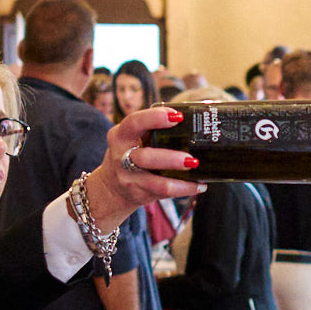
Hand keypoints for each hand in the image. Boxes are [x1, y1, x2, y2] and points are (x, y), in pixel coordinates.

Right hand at [89, 106, 204, 223]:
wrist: (112, 186)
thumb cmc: (131, 152)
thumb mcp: (133, 136)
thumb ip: (153, 127)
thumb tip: (195, 115)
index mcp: (121, 135)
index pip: (134, 123)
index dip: (154, 118)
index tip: (178, 117)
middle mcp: (121, 157)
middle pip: (145, 158)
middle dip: (170, 159)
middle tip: (192, 159)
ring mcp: (129, 179)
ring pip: (156, 183)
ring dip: (180, 181)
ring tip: (197, 172)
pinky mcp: (139, 194)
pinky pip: (164, 193)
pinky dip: (184, 189)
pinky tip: (198, 185)